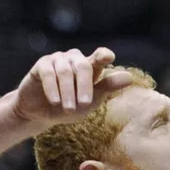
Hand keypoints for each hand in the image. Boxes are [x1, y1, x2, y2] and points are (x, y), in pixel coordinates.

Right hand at [11, 48, 132, 124]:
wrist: (39, 114)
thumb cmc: (69, 107)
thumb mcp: (90, 102)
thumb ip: (107, 88)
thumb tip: (129, 77)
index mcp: (91, 66)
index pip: (100, 55)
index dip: (104, 55)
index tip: (109, 58)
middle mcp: (75, 59)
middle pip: (84, 66)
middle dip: (84, 86)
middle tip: (84, 104)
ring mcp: (58, 60)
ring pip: (65, 71)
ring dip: (68, 91)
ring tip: (68, 108)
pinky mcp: (42, 65)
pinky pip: (48, 73)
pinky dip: (52, 88)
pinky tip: (55, 101)